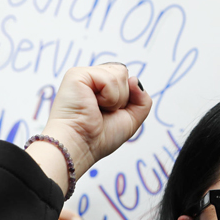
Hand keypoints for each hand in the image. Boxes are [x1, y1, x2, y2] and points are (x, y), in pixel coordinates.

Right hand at [41, 63, 150, 178]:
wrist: (81, 146)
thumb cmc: (100, 137)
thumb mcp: (132, 119)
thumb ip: (143, 99)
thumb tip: (134, 79)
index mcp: (101, 86)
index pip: (127, 78)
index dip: (128, 98)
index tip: (111, 114)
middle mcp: (92, 78)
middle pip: (124, 73)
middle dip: (123, 98)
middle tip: (104, 112)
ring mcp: (84, 75)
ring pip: (120, 74)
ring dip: (116, 99)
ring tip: (98, 109)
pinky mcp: (77, 74)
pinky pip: (110, 79)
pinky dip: (109, 97)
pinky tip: (93, 105)